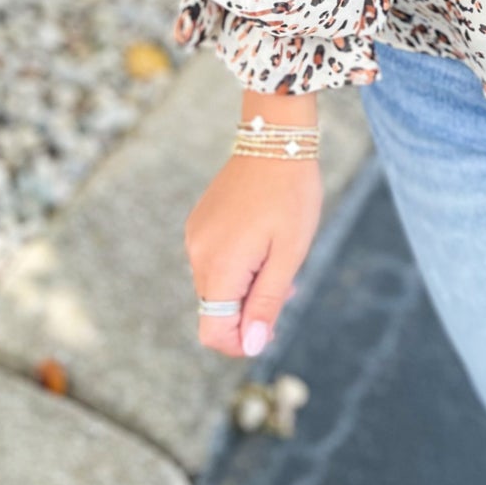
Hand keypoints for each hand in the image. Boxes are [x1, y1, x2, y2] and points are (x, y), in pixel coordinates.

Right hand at [185, 153, 321, 359]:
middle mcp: (197, 254)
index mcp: (218, 267)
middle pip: (215, 309)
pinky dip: (236, 265)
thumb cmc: (290, 195)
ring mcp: (195, 235)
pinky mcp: (199, 221)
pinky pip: (213, 259)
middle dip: (249, 311)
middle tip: (288, 288)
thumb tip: (249, 345)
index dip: (239, 343)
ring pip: (216, 284)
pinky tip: (264, 243)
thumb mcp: (289, 253)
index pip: (212, 331)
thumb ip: (267, 302)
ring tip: (280, 260)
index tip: (270, 330)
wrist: (275, 138)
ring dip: (245, 286)